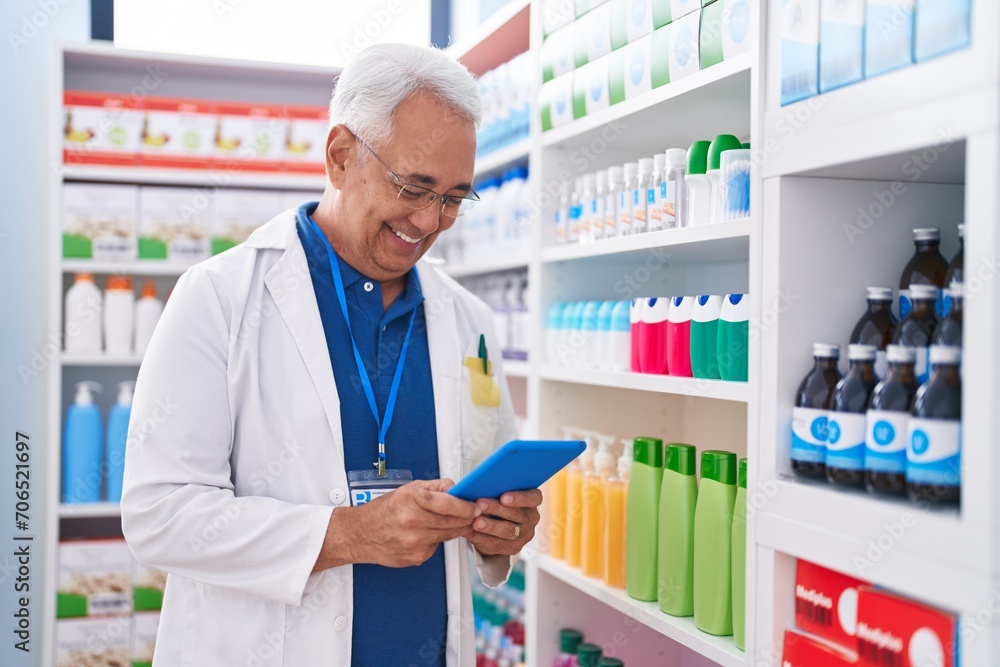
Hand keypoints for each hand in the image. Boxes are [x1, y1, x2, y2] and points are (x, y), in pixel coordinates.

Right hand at [315, 479, 480, 570]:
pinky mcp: (417, 557)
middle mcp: (414, 522)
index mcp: (412, 500)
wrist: (360, 534)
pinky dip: (437, 540)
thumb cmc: (383, 511)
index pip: (450, 503)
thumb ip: (434, 487)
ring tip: (451, 521)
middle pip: (454, 521)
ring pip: (449, 535)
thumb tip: (456, 487)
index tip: (476, 506)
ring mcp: (415, 541)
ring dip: (454, 528)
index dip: (467, 506)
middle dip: (466, 518)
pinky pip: (437, 546)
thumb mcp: (407, 489)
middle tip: (473, 514)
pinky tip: (428, 534)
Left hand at [464, 489, 541, 556]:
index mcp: (532, 499)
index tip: (503, 497)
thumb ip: (495, 488)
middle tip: (480, 505)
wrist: (498, 524)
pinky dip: (482, 537)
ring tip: (475, 522)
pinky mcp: (513, 548)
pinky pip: (497, 544)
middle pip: (517, 513)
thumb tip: (478, 486)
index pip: (533, 497)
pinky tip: (471, 532)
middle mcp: (531, 517)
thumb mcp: (500, 492)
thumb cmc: (498, 500)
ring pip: (507, 530)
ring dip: (490, 526)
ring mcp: (524, 534)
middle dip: (496, 509)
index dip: (519, 498)